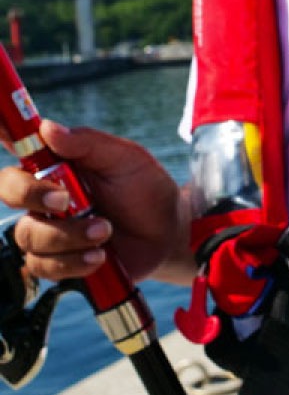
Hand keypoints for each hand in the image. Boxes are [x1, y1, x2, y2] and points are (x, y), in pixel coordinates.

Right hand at [0, 120, 185, 284]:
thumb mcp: (125, 158)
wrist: (167, 232)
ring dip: (68, 236)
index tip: (3, 134)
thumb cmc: (145, 188)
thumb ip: (88, 143)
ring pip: (29, 235)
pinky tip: (99, 256)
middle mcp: (45, 197)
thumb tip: (48, 127)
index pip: (21, 150)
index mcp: (59, 165)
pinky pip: (43, 267)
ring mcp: (49, 231)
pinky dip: (72, 263)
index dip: (5, 137)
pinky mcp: (58, 262)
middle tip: (66, 201)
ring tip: (105, 231)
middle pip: (10, 193)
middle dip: (33, 197)